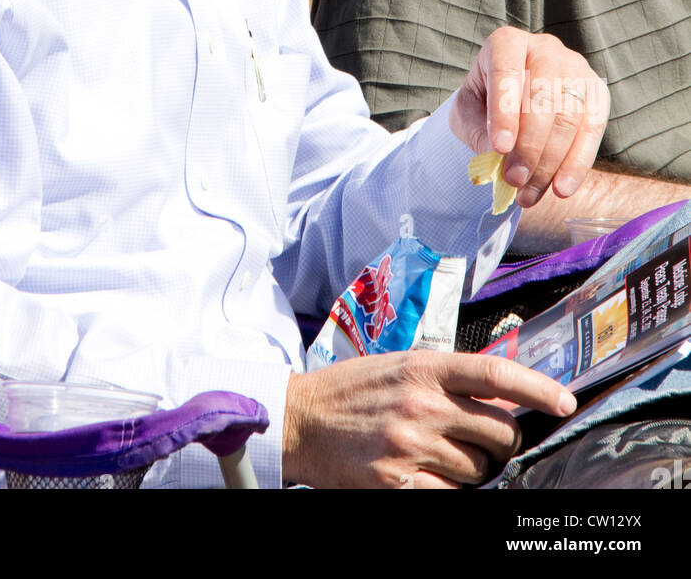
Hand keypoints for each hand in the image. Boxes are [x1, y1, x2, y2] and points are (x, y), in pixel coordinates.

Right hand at [283, 350, 576, 488]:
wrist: (300, 419)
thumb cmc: (353, 390)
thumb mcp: (400, 366)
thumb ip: (447, 377)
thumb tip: (503, 395)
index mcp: (425, 367)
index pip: (496, 373)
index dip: (538, 389)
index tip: (565, 401)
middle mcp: (421, 404)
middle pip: (499, 433)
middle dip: (503, 442)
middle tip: (487, 442)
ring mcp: (410, 446)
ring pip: (478, 470)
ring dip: (473, 469)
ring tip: (443, 456)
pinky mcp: (396, 483)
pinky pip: (452, 497)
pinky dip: (450, 491)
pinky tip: (431, 477)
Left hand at [449, 27, 608, 208]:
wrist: (513, 102)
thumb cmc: (484, 104)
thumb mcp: (467, 112)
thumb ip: (477, 129)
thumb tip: (496, 157)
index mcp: (506, 43)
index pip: (506, 72)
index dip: (504, 111)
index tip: (499, 148)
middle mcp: (545, 48)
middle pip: (542, 99)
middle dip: (528, 146)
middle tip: (513, 180)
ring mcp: (575, 68)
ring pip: (569, 117)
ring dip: (550, 163)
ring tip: (529, 194)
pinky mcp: (597, 92)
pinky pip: (592, 129)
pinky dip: (577, 163)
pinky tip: (562, 188)